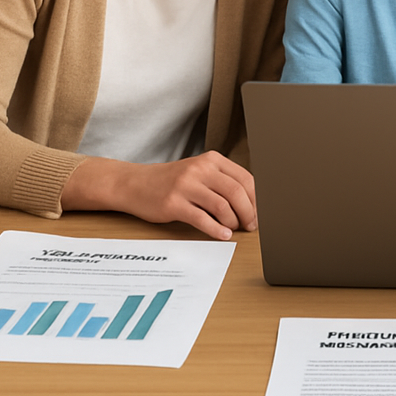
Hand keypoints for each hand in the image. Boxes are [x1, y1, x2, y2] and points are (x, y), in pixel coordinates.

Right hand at [61, 151, 256, 240]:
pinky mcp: (173, 204)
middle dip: (248, 212)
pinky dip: (216, 229)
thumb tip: (251, 202)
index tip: (260, 212)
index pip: (245, 178)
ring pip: (221, 205)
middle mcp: (200, 169)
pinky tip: (223, 235)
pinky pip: (201, 218)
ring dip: (233, 221)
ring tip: (235, 229)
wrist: (135, 183)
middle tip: (251, 225)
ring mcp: (186, 185)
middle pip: (236, 192)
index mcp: (211, 159)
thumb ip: (222, 181)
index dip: (256, 198)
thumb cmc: (172, 181)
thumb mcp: (199, 171)